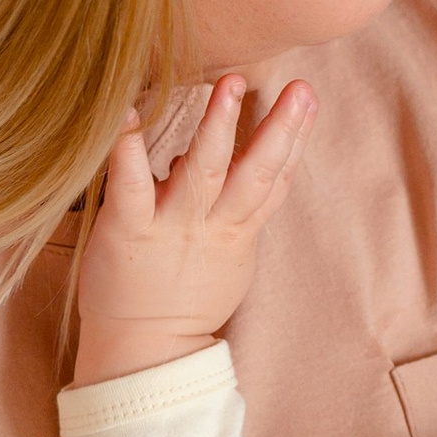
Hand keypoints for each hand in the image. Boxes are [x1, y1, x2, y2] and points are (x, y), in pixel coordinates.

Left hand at [72, 73, 314, 385]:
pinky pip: (131, 186)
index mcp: (237, 231)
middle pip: (255, 174)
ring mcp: (173, 228)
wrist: (145, 351)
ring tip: (230, 84)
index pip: (274, 179)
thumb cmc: (182, 300)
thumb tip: (196, 154)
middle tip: (298, 88)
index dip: (294, 139)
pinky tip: (129, 114)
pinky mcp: (129, 232)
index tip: (307, 98)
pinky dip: (129, 150)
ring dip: (218, 127)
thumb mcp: (221, 256)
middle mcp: (212, 226)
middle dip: (278, 129)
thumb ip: (220, 208)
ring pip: (204, 172)